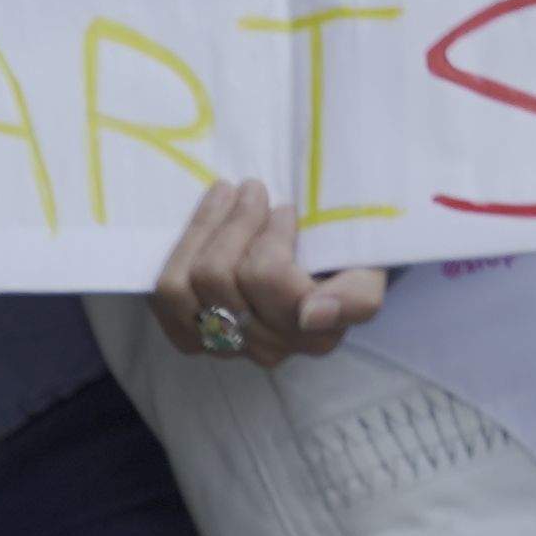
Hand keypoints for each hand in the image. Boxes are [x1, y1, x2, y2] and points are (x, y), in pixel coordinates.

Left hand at [150, 176, 385, 370]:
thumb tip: (311, 315)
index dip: (271, 236)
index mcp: (318, 333)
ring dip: (204, 230)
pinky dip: (180, 255)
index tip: (285, 207)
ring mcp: (229, 346)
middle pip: (221, 280)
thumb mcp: (370, 266)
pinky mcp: (194, 337)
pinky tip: (205, 229)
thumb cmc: (348, 252)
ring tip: (227, 194)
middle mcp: (272, 348)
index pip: (268, 280)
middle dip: (235, 222)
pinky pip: (164, 299)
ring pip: (185, 289)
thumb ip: (358, 296)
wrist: (330, 257)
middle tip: (253, 187)